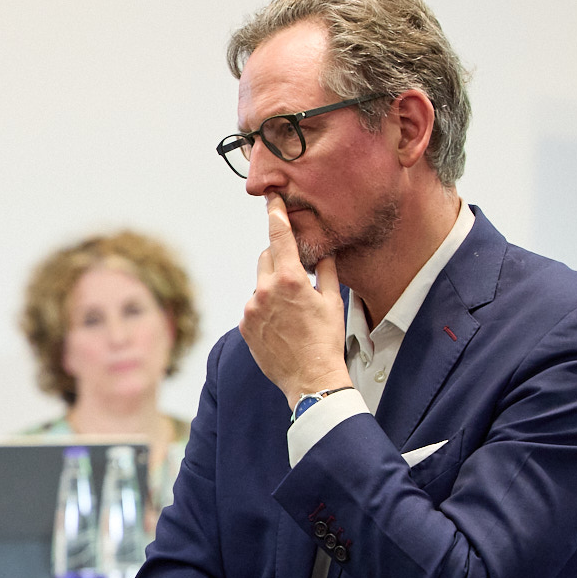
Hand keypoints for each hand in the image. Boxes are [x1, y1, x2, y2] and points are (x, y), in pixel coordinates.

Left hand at [241, 194, 351, 407]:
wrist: (311, 379)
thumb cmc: (326, 340)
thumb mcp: (332, 301)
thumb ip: (326, 270)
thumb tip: (323, 251)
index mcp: (290, 279)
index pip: (279, 237)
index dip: (275, 214)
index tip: (270, 198)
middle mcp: (265, 290)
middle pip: (267, 258)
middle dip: (280, 260)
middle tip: (297, 279)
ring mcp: (252, 309)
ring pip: (260, 284)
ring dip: (272, 288)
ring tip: (291, 313)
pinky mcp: (244, 325)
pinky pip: (253, 306)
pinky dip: (264, 308)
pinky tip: (280, 326)